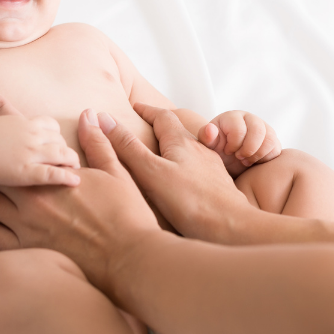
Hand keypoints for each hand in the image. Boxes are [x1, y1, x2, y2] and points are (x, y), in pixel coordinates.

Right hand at [0, 86, 80, 186]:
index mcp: (23, 123)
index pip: (50, 125)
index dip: (55, 135)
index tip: (56, 143)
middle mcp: (31, 135)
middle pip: (59, 140)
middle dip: (65, 149)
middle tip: (70, 160)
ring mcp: (31, 153)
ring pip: (62, 154)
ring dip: (71, 161)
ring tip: (76, 170)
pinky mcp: (27, 171)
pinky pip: (53, 173)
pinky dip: (66, 176)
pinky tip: (75, 181)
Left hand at [0, 109, 163, 291]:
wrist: (127, 259)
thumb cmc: (127, 216)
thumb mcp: (116, 174)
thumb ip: (99, 144)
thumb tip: (91, 113)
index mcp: (53, 174)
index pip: (23, 133)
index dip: (1, 111)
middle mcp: (33, 196)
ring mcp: (26, 224)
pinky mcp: (26, 248)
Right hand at [100, 103, 253, 242]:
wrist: (231, 227)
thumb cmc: (190, 202)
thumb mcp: (150, 172)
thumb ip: (127, 147)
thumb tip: (103, 118)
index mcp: (181, 142)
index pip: (163, 116)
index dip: (147, 110)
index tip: (135, 106)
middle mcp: (199, 150)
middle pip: (178, 132)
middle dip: (160, 127)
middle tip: (144, 128)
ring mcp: (211, 169)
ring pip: (189, 151)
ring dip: (173, 149)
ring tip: (158, 156)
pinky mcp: (217, 187)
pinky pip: (197, 169)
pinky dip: (184, 168)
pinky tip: (179, 183)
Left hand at [198, 110, 281, 175]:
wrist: (227, 159)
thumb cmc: (216, 150)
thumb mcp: (208, 145)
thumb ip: (206, 137)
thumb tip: (210, 129)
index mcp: (233, 117)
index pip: (239, 129)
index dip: (233, 145)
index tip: (228, 151)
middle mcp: (250, 119)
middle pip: (258, 131)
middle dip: (248, 149)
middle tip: (239, 157)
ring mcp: (264, 129)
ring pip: (270, 139)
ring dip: (257, 155)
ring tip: (246, 160)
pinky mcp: (272, 140)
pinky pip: (276, 149)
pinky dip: (265, 159)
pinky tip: (253, 162)